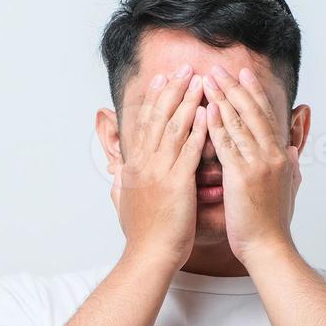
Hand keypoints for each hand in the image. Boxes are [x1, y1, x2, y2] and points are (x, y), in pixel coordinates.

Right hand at [111, 64, 208, 270]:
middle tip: (185, 68)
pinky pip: (189, 150)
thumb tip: (116, 176)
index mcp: (134, 168)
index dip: (154, 100)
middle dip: (173, 90)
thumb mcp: (125, 205)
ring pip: (173, 127)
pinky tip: (209, 112)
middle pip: (158, 118)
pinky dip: (198, 129)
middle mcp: (144, 164)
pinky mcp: (176, 183)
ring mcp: (159, 172)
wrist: (148, 257)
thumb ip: (122, 186)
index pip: (144, 124)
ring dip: (187, 101)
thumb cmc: (142, 237)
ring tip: (200, 80)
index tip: (163, 80)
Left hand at [202, 65, 301, 264]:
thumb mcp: (288, 189)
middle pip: (253, 112)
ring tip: (208, 79)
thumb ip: (290, 167)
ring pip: (239, 123)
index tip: (243, 74)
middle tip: (221, 67)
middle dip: (236, 87)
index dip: (254, 93)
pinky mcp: (242, 177)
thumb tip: (293, 150)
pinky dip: (217, 125)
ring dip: (223, 98)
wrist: (269, 247)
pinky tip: (206, 108)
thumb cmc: (273, 224)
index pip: (266, 117)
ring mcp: (258, 164)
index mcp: (280, 156)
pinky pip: (227, 145)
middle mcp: (272, 155)